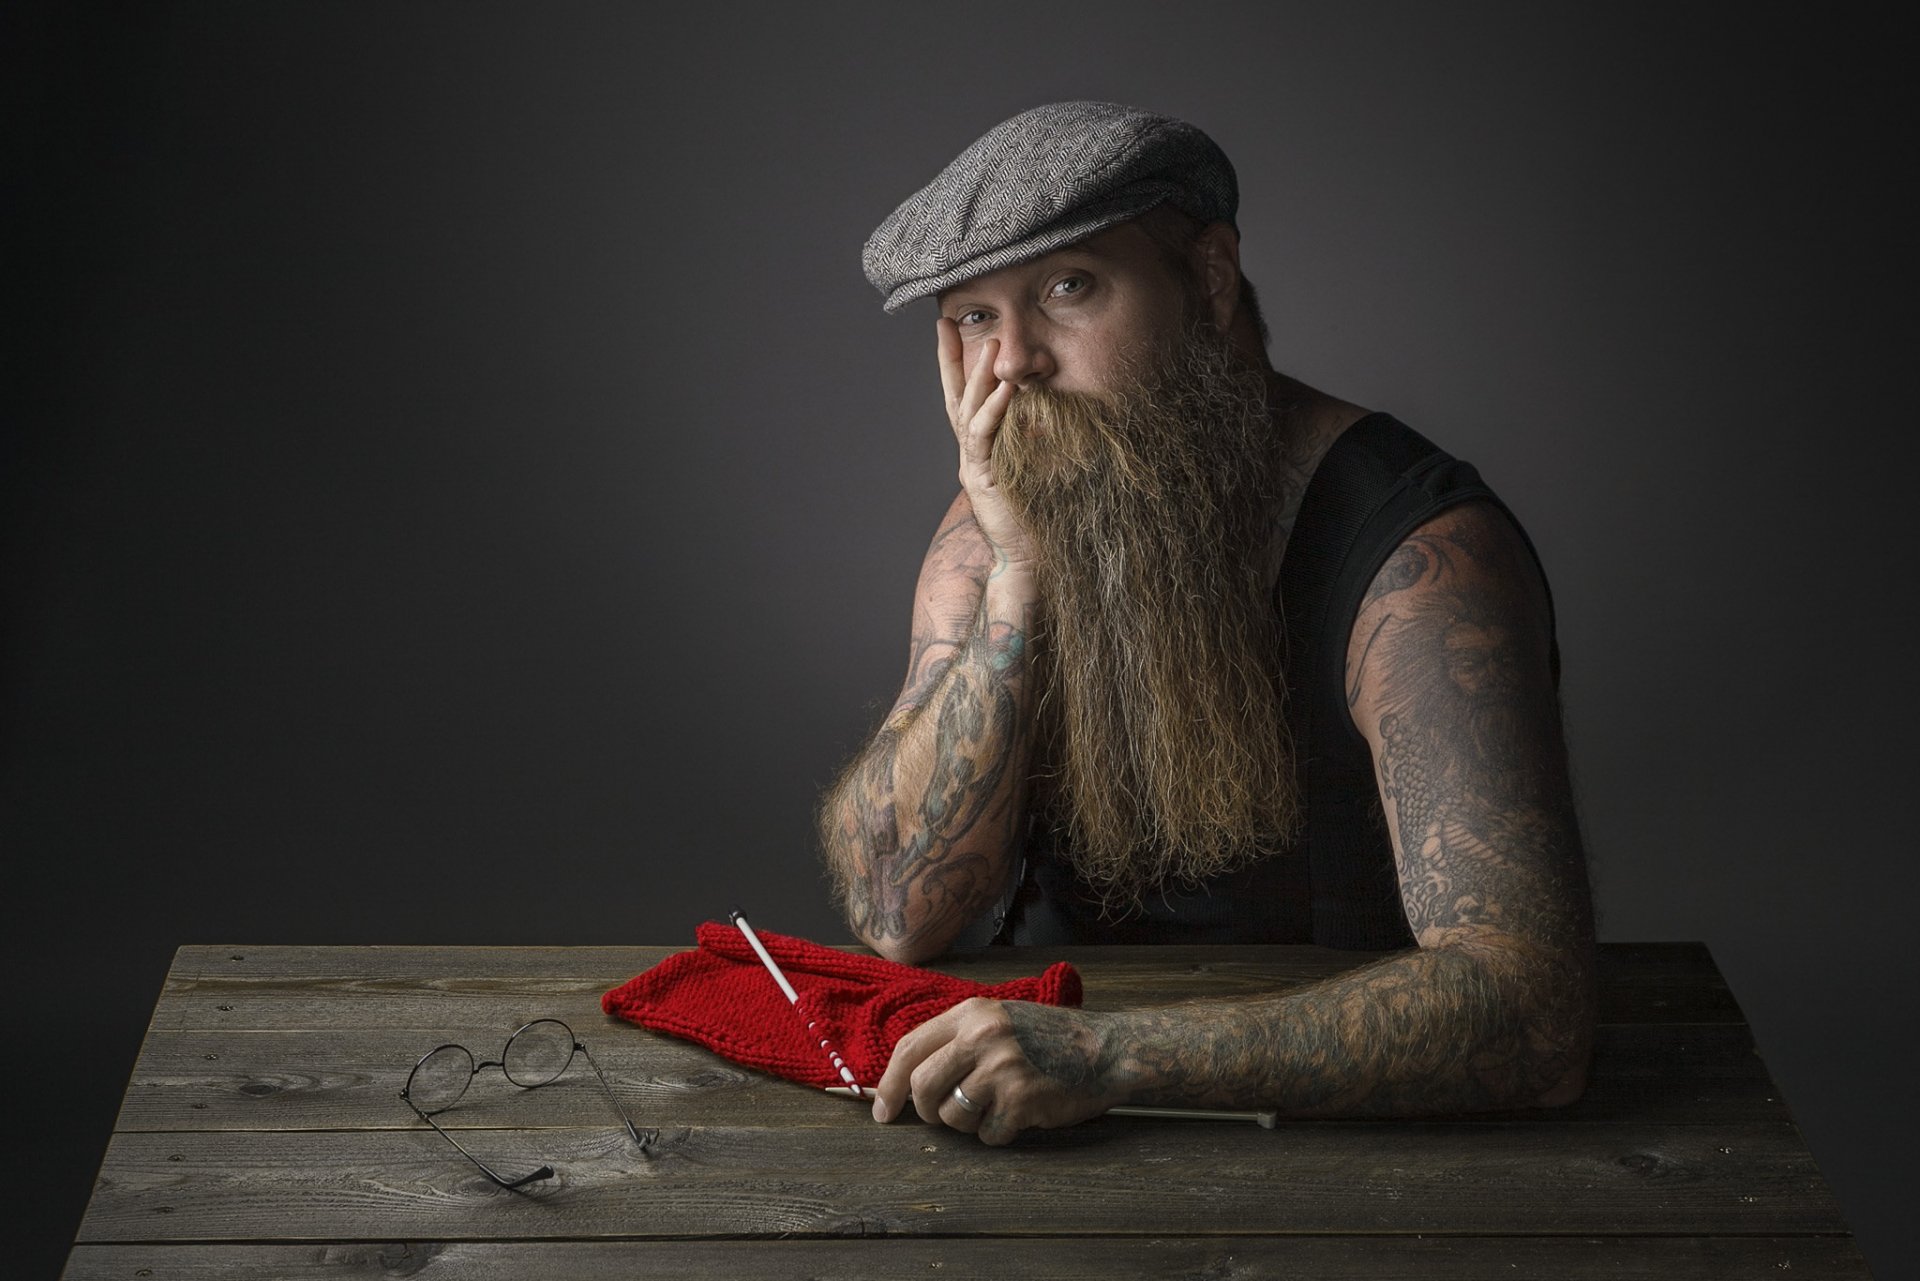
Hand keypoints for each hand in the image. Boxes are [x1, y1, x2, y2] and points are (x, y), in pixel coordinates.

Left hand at [871, 997, 1116, 1144]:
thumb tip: (907, 1080)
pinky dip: (998, 1133)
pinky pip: (987, 1134)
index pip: (910, 1048)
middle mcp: (982, 1036)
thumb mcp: (1001, 1019)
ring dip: (968, 1123)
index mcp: (972, 1013)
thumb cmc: (1051, 1038)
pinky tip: (1019, 1115)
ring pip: (951, 1116)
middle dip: (926, 1111)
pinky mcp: (1020, 1100)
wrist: (1107, 1049)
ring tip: (994, 1107)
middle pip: (922, 1086)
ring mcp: (1001, 1068)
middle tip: (941, 1117)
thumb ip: (958, 1040)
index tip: (882, 1111)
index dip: (890, 1084)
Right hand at [937, 319, 1034, 580]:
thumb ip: (1033, 434)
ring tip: (989, 345)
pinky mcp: (984, 478)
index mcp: (979, 448)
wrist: (1028, 556)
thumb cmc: (1036, 513)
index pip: (963, 397)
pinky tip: (1008, 387)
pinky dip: (995, 410)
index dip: (954, 364)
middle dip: (950, 359)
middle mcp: (970, 453)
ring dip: (978, 376)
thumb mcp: (1035, 463)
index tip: (949, 330)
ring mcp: (973, 465)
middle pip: (954, 397)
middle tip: (945, 323)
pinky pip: (985, 437)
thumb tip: (1046, 401)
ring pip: (968, 412)